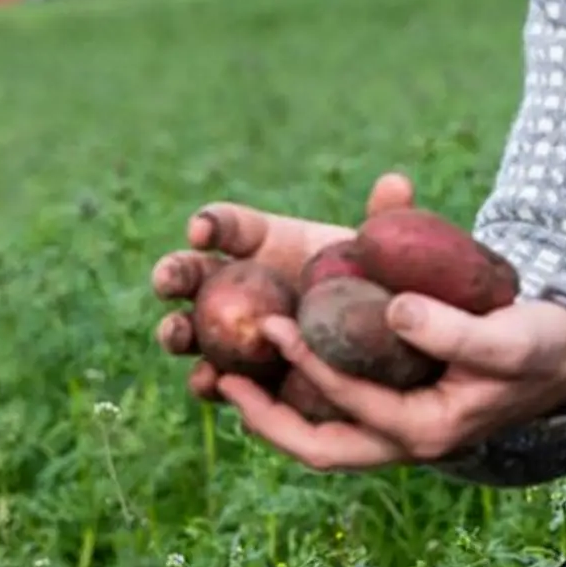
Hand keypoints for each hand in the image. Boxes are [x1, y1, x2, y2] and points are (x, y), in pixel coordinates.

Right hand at [147, 170, 407, 357]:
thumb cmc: (378, 286)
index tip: (202, 231)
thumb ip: (386, 221)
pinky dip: (207, 381)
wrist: (387, 346)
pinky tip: (208, 382)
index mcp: (259, 242)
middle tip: (168, 280)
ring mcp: (233, 332)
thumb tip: (397, 184)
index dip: (209, 223)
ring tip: (175, 334)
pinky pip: (216, 378)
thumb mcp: (382, 256)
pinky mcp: (243, 376)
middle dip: (173, 273)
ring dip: (175, 329)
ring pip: (189, 327)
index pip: (225, 225)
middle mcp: (235, 283)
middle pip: (190, 273)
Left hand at [224, 283, 565, 471]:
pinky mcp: (400, 414)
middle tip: (219, 380)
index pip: (349, 402)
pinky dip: (302, 402)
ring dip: (275, 417)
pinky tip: (277, 369)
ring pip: (323, 440)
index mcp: (427, 430)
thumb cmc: (541, 345)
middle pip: (319, 448)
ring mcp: (401, 434)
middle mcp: (407, 443)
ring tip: (230, 379)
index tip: (273, 323)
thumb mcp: (504, 335)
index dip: (307, 364)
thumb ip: (451, 328)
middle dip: (265, 419)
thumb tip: (392, 309)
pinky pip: (336, 420)